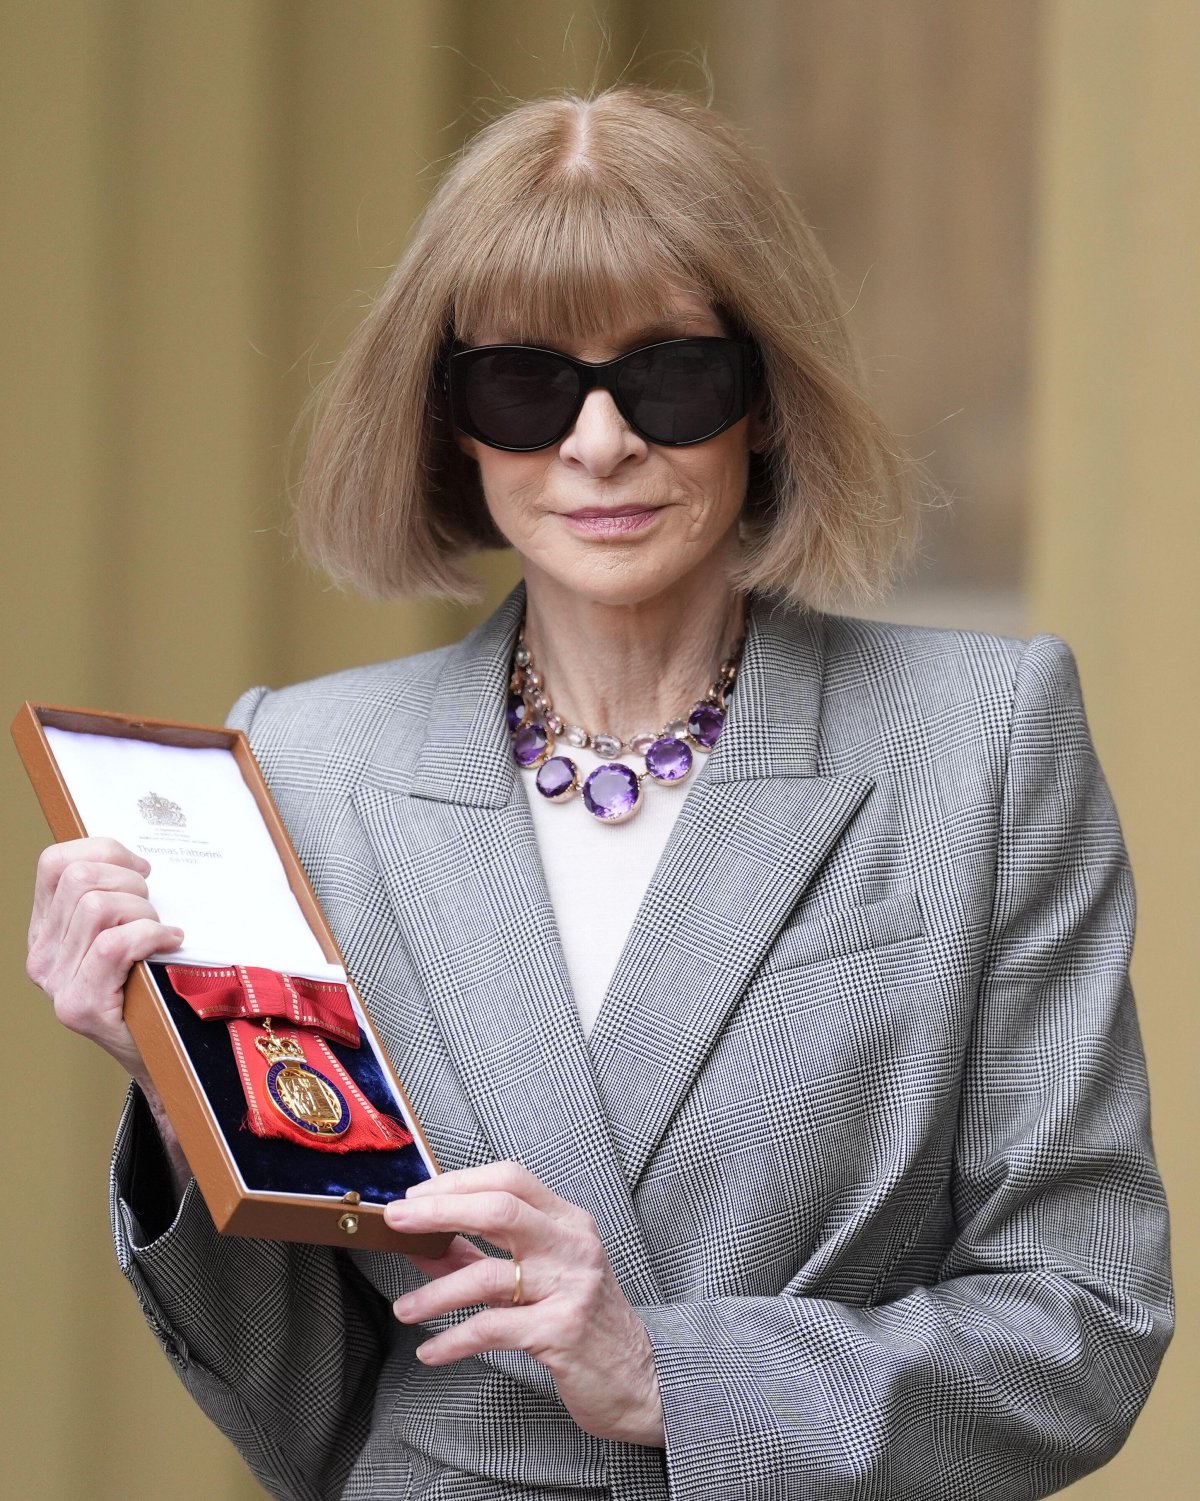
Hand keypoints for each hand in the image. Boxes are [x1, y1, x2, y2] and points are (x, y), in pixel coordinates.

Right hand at [26, 836, 182, 1084]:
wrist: (161, 1053)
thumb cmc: (151, 985)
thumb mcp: (124, 931)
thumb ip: (116, 897)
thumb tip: (139, 859)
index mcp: (46, 929)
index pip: (54, 862)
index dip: (104, 851)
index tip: (139, 870)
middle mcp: (42, 954)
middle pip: (80, 878)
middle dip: (130, 882)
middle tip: (153, 907)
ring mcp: (57, 982)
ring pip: (98, 907)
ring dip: (143, 911)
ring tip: (158, 931)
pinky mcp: (80, 1006)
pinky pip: (115, 945)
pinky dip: (152, 934)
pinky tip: (170, 941)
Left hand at [386, 1162, 664, 1447]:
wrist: (638, 1380)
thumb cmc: (581, 1322)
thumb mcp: (533, 1280)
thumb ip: (479, 1258)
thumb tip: (420, 1243)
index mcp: (568, 1222)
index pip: (510, 1180)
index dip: (458, 1182)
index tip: (417, 1197)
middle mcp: (573, 1245)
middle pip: (500, 1211)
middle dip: (440, 1212)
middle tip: (397, 1221)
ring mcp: (570, 1287)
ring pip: (490, 1275)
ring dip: (437, 1292)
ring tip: (405, 1308)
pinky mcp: (562, 1331)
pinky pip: (494, 1329)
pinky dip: (454, 1340)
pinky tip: (432, 1350)